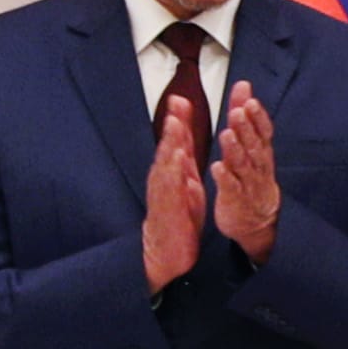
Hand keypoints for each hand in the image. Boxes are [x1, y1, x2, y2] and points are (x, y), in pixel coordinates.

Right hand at [142, 91, 206, 289]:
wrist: (168, 250)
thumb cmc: (178, 214)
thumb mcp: (185, 182)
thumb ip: (185, 159)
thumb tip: (185, 137)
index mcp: (172, 171)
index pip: (175, 141)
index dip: (178, 120)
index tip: (181, 98)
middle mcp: (164, 177)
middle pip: (167, 146)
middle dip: (172, 124)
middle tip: (177, 102)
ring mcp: (162, 192)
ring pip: (165, 162)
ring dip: (169, 142)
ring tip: (175, 123)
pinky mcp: (165, 207)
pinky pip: (169, 186)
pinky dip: (172, 170)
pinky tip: (178, 158)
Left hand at [212, 81, 281, 260]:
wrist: (257, 222)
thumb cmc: (252, 177)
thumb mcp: (252, 145)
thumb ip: (247, 115)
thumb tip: (243, 85)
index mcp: (262, 152)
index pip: (263, 132)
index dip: (258, 117)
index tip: (250, 101)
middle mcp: (258, 166)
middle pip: (253, 145)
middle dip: (246, 128)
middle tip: (237, 112)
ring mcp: (247, 184)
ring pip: (243, 165)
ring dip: (235, 149)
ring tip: (226, 133)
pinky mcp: (235, 199)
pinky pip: (231, 188)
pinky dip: (225, 177)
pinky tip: (217, 167)